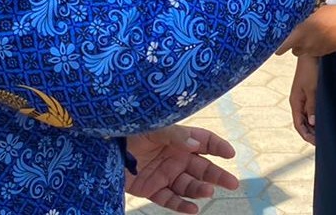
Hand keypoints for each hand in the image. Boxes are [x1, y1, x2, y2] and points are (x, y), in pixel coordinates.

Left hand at [124, 125, 238, 213]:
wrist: (103, 147)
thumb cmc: (131, 131)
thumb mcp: (155, 128)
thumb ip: (175, 136)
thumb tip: (196, 146)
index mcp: (179, 139)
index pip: (205, 142)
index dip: (218, 147)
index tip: (229, 154)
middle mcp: (175, 157)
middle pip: (202, 167)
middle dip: (218, 175)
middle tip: (233, 183)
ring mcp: (165, 174)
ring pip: (188, 185)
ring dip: (200, 189)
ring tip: (208, 192)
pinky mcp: (152, 189)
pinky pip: (170, 199)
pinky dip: (182, 205)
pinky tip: (193, 210)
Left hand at [276, 4, 335, 56]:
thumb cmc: (333, 13)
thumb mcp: (314, 11)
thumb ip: (302, 17)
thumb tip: (293, 16)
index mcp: (300, 33)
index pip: (282, 46)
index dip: (278, 44)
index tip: (276, 40)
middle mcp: (306, 45)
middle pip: (293, 50)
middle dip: (293, 44)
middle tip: (296, 35)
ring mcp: (315, 50)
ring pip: (304, 52)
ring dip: (304, 46)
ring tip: (310, 36)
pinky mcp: (325, 53)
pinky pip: (315, 52)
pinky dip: (315, 47)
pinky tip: (321, 37)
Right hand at [288, 55, 318, 143]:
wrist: (311, 54)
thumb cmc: (310, 70)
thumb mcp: (312, 89)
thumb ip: (312, 106)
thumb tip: (313, 123)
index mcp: (295, 102)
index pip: (298, 124)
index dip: (306, 135)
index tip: (316, 143)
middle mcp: (298, 101)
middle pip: (302, 123)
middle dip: (310, 133)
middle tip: (322, 141)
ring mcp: (303, 97)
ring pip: (307, 117)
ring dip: (314, 125)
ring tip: (324, 133)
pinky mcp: (309, 93)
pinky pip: (311, 109)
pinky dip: (316, 116)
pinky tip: (324, 120)